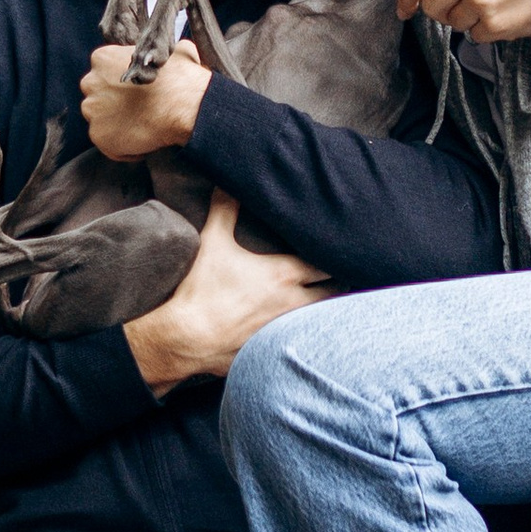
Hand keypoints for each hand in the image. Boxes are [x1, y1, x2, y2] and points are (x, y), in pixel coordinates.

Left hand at [82, 38, 208, 159]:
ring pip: (102, 121)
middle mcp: (91, 82)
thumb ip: (159, 56)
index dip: (123, 86)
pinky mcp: (98, 136)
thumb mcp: (173, 53)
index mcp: (102, 58)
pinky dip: (126, 149)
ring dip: (120, 126)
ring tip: (144, 128)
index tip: (138, 93)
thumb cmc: (181, 78)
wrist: (185, 106)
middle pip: (98, 97)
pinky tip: (146, 143)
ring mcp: (92, 110)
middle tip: (140, 111)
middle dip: (115, 105)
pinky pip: (110, 146)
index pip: (104, 74)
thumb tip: (169, 57)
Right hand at [124, 193, 329, 390]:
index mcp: (284, 274)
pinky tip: (310, 330)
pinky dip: (311, 333)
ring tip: (333, 299)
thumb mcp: (212, 243)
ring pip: (325, 318)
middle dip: (341, 281)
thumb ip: (224, 210)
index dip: (336, 254)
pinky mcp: (277, 349)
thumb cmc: (201, 290)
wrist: (187, 339)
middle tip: (343, 272)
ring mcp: (287, 329)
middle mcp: (294, 303)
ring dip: (330, 307)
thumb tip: (226, 182)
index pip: (328, 262)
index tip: (339, 247)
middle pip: (337, 292)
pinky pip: (305, 341)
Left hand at [397, 0, 530, 40]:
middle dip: (442, 9)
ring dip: (467, 19)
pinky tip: (502, 14)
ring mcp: (479, 3)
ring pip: (453, 23)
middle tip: (463, 3)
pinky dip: (485, 29)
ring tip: (491, 3)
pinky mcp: (492, 25)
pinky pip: (474, 36)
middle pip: (431, 6)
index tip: (404, 8)